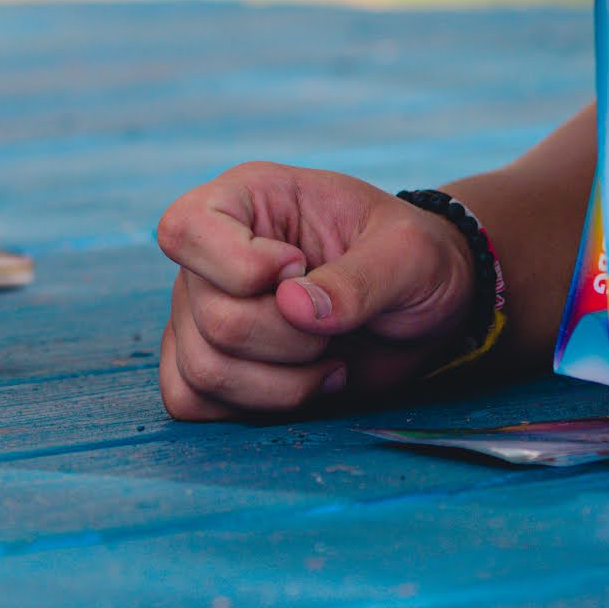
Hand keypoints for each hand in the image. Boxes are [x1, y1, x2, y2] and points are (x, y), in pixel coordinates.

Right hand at [153, 161, 485, 422]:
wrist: (423, 311)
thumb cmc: (414, 261)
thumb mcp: (407, 255)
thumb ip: (359, 279)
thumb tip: (294, 308)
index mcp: (249, 201)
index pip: (185, 228)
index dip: (239, 264)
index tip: (300, 266)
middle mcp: (211, 257)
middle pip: (212, 317)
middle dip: (289, 340)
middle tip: (336, 329)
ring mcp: (201, 314)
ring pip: (203, 370)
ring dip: (281, 384)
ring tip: (330, 361)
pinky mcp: (211, 366)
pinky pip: (193, 401)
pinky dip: (256, 406)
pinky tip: (305, 385)